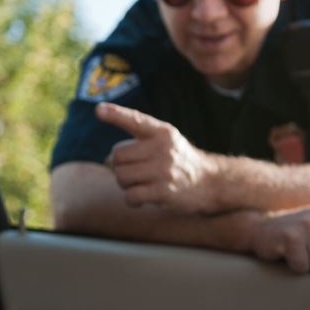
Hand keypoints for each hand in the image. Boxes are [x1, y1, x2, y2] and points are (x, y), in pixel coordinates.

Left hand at [96, 102, 217, 213]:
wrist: (210, 182)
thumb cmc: (178, 160)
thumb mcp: (166, 140)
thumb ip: (138, 143)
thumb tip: (107, 160)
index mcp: (162, 132)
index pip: (136, 120)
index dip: (116, 114)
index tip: (99, 109)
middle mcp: (163, 148)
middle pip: (117, 156)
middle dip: (119, 166)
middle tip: (135, 171)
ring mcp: (164, 170)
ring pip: (121, 177)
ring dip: (125, 184)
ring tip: (141, 183)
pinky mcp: (163, 192)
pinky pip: (130, 196)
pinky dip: (132, 200)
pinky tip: (142, 198)